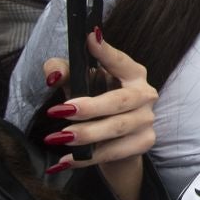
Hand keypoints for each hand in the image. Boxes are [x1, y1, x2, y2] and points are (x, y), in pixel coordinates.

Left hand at [41, 28, 157, 199]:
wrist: (115, 143)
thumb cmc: (96, 103)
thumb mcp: (78, 84)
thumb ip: (62, 72)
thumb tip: (52, 76)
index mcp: (133, 73)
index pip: (120, 60)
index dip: (106, 51)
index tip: (90, 39)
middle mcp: (145, 94)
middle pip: (119, 101)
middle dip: (89, 107)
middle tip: (59, 111)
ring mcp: (147, 120)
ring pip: (116, 128)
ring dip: (86, 134)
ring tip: (58, 138)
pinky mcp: (144, 142)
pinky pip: (113, 152)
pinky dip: (87, 158)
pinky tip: (64, 161)